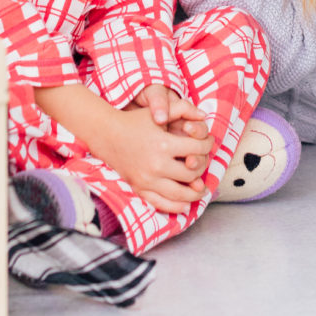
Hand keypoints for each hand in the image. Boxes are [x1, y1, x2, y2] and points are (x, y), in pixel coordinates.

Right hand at [36, 83, 212, 215]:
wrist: (107, 136)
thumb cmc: (135, 122)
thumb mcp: (158, 112)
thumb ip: (183, 108)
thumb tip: (203, 114)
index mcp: (164, 144)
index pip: (197, 149)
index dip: (207, 146)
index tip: (207, 144)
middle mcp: (157, 165)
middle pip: (191, 173)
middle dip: (202, 168)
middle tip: (204, 164)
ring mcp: (147, 180)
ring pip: (179, 194)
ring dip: (194, 194)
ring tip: (201, 190)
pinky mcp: (140, 189)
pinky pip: (161, 204)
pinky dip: (176, 207)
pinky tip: (185, 205)